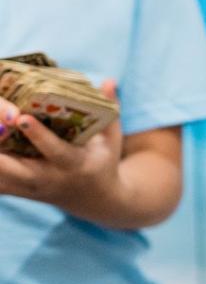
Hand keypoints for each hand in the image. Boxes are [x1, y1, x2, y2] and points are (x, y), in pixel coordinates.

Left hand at [0, 80, 122, 211]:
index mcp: (75, 165)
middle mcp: (49, 180)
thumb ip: (111, 109)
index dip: (37, 135)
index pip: (55, 152)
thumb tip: (108, 81)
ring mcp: (30, 189)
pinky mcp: (17, 192)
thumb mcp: (112, 139)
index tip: (22, 117)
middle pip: (13, 171)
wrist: (97, 202)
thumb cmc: (103, 162)